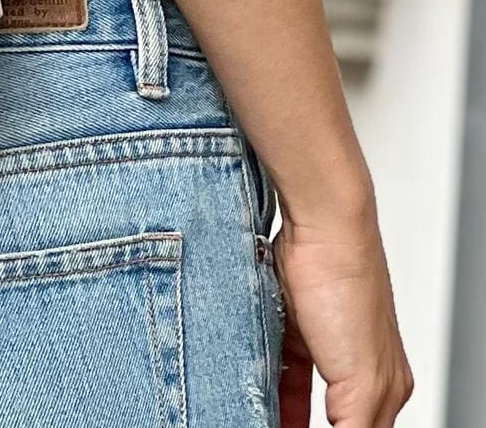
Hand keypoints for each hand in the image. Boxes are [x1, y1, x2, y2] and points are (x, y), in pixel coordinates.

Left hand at [273, 204, 411, 427]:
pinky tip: (249, 393)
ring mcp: (320, 338)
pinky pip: (275, 361)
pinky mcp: (288, 317)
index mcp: (385, 385)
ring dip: (279, 409)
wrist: (320, 227)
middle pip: (330, 417)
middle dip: (301, 424)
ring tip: (258, 418)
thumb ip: (356, 425)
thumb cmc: (349, 291)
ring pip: (296, 390)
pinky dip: (264, 379)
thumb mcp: (362, 381)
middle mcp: (355, 363)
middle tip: (270, 426)